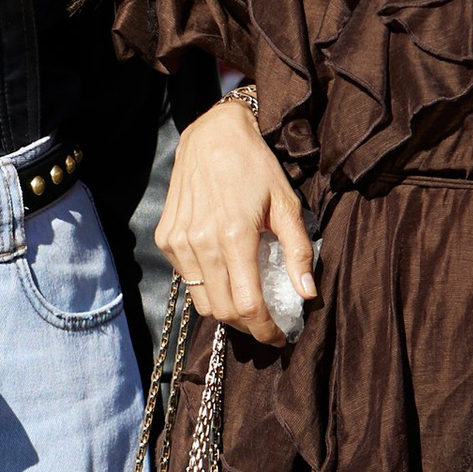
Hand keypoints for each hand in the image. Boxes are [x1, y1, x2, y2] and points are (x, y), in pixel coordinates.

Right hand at [156, 98, 316, 348]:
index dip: (264, 329)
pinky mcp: (166, 237)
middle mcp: (201, 242)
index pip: (247, 305)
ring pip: (201, 301)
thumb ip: (298, 251)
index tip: (278, 337)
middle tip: (265, 323)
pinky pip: (187, 279)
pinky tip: (224, 275)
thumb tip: (307, 294)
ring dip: (225, 311)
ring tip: (247, 304)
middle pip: (223, 311)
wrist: (212, 134)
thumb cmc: (255, 166)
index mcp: (234, 236)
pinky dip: (207, 287)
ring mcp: (178, 241)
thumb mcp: (286, 204)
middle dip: (247, 326)